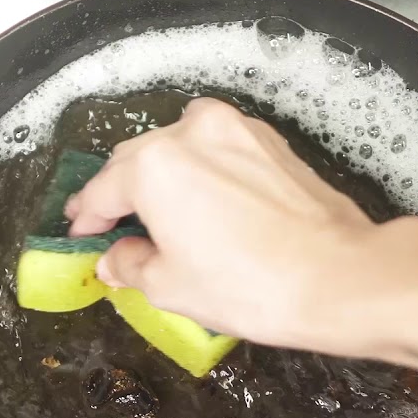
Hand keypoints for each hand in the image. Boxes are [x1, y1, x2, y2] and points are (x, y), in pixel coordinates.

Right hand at [66, 98, 384, 352]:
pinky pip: (218, 149)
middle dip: (120, 193)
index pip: (102, 190)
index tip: (80, 233)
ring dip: (161, 175)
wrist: (336, 277)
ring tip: (157, 213)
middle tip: (110, 226)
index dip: (86, 218)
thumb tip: (116, 260)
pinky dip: (201, 170)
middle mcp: (192, 133)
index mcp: (154, 166)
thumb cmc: (250, 286)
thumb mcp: (171, 287)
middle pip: (137, 160)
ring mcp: (235, 131)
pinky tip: (203, 202)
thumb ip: (131, 266)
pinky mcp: (269, 142)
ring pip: (179, 147)